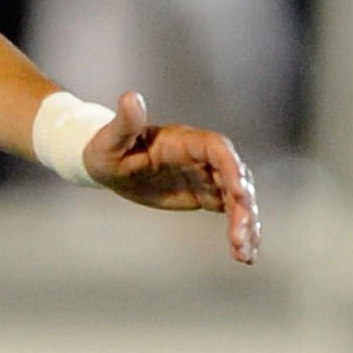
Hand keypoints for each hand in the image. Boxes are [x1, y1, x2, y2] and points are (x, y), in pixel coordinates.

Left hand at [84, 90, 260, 264]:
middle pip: (235, 178)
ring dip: (246, 224)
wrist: (108, 164)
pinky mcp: (205, 195)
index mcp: (185, 140)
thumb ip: (125, 121)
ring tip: (245, 254)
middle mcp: (202, 157)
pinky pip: (229, 212)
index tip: (239, 194)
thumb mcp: (111, 138)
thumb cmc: (106, 147)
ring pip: (237, 199)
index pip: (218, 150)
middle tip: (242, 236)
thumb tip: (130, 97)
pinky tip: (244, 255)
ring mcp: (207, 176)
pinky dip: (239, 231)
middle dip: (243, 206)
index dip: (232, 169)